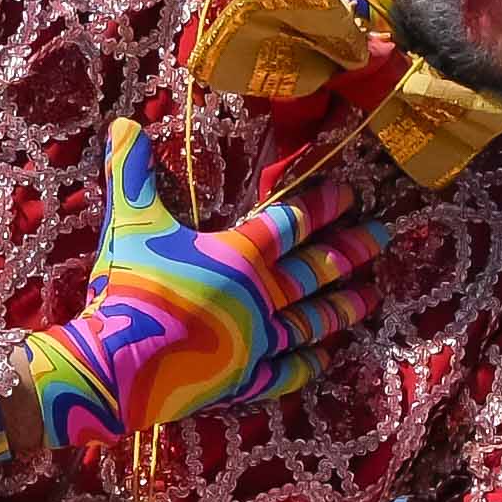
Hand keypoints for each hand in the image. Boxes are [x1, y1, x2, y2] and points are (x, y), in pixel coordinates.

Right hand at [12, 119, 382, 461]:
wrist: (117, 363)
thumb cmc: (128, 288)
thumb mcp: (131, 224)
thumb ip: (132, 175)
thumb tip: (121, 122)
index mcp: (237, 256)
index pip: (290, 224)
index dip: (322, 207)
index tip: (351, 196)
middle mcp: (258, 297)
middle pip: (315, 270)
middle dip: (351, 251)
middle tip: (384, 237)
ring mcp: (256, 341)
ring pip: (310, 321)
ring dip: (343, 307)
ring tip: (373, 297)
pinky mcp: (245, 379)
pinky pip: (285, 371)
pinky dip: (307, 364)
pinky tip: (326, 357)